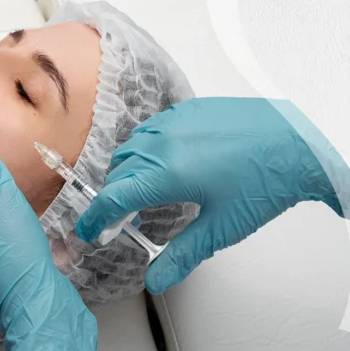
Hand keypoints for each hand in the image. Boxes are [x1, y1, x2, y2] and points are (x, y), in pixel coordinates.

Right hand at [76, 98, 343, 293]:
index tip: (91, 230)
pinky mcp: (186, 110)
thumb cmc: (266, 181)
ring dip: (128, 173)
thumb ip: (182, 254)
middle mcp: (163, 143)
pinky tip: (164, 162)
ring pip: (131, 148)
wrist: (298, 143)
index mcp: (166, 173)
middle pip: (118, 174)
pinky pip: (150, 129)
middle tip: (123, 220)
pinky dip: (145, 149)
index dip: (95, 218)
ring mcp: (173, 122)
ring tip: (145, 192)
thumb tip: (156, 279)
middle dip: (114, 199)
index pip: (113, 198)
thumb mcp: (221, 227)